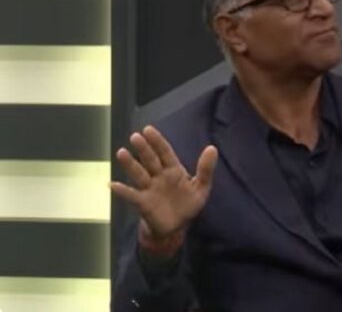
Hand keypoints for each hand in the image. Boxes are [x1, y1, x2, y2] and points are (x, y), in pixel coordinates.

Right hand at [110, 126, 217, 240]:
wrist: (176, 228)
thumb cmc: (187, 205)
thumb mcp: (201, 188)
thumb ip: (205, 169)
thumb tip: (212, 148)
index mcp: (173, 170)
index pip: (164, 152)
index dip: (157, 141)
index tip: (148, 129)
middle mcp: (159, 176)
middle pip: (150, 160)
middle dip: (143, 149)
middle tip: (135, 137)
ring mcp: (149, 189)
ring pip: (139, 174)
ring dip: (130, 164)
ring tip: (121, 152)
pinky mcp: (143, 203)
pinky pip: (131, 196)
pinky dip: (122, 191)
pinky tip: (112, 185)